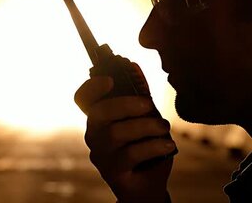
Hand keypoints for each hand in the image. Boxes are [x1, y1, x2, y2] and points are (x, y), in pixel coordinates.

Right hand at [75, 76, 175, 202]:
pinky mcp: (112, 172)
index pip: (83, 99)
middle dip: (126, 103)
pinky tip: (167, 145)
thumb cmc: (146, 148)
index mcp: (99, 119)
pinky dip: (153, 145)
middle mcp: (94, 135)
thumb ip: (139, 94)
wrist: (149, 186)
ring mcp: (100, 155)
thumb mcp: (146, 118)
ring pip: (116, 133)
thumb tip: (133, 66)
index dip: (92, 87)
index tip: (111, 79)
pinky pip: (130, 154)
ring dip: (145, 126)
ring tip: (163, 127)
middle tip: (149, 105)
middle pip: (99, 112)